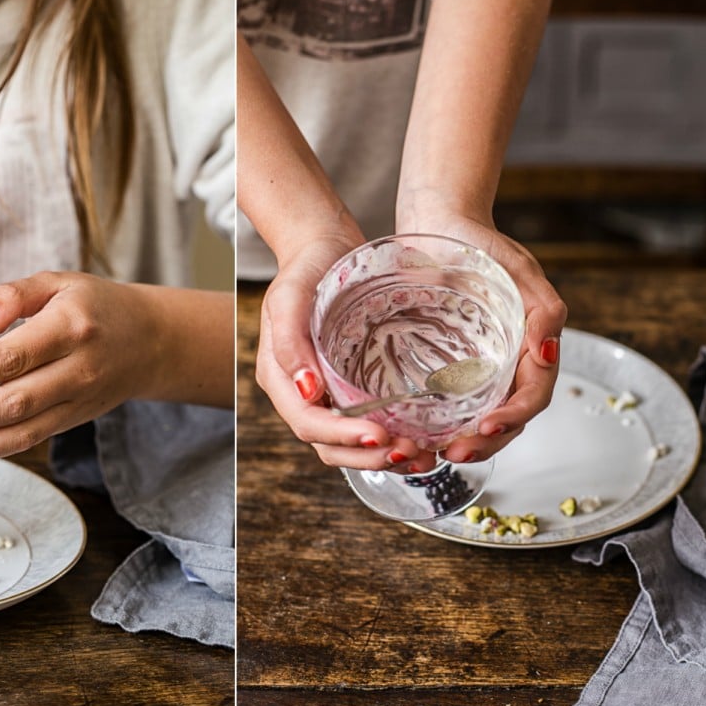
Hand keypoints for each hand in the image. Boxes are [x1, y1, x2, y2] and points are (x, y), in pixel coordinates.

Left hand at [0, 271, 222, 461]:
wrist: (150, 341)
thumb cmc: (97, 306)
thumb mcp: (60, 282)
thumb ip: (15, 294)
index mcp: (71, 327)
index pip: (16, 358)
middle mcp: (77, 370)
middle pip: (14, 402)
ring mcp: (76, 401)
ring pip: (20, 430)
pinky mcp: (72, 421)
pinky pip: (28, 440)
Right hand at [255, 234, 440, 474]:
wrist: (324, 248)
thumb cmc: (304, 269)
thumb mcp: (289, 297)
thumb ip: (290, 342)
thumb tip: (308, 390)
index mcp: (281, 379)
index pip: (308, 423)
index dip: (342, 437)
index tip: (378, 435)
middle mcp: (303, 394)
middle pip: (330, 446)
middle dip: (369, 456)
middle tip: (410, 452)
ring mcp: (328, 393)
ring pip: (351, 445)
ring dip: (385, 457)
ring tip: (423, 455)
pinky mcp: (351, 387)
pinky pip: (368, 424)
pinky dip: (393, 438)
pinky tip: (422, 438)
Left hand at [401, 213, 566, 462]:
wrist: (438, 223)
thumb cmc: (481, 242)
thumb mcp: (519, 270)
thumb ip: (544, 311)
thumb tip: (548, 354)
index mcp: (530, 347)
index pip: (531, 396)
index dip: (513, 416)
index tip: (487, 425)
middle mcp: (506, 364)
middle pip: (507, 418)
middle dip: (486, 442)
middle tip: (456, 452)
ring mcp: (476, 367)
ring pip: (479, 418)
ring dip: (466, 442)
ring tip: (440, 454)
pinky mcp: (445, 365)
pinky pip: (449, 404)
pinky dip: (442, 425)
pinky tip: (423, 436)